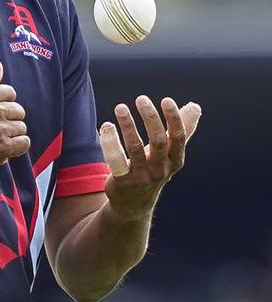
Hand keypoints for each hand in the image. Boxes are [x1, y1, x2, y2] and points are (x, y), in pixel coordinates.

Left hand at [100, 96, 200, 220]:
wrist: (134, 203)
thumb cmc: (153, 169)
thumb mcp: (169, 152)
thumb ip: (182, 130)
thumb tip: (195, 107)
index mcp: (175, 159)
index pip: (178, 137)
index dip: (174, 119)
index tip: (166, 100)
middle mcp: (160, 169)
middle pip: (158, 141)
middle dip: (150, 118)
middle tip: (141, 98)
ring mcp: (141, 176)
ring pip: (135, 148)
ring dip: (128, 125)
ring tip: (120, 107)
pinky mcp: (123, 181)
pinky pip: (116, 160)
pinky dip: (110, 142)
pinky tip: (106, 126)